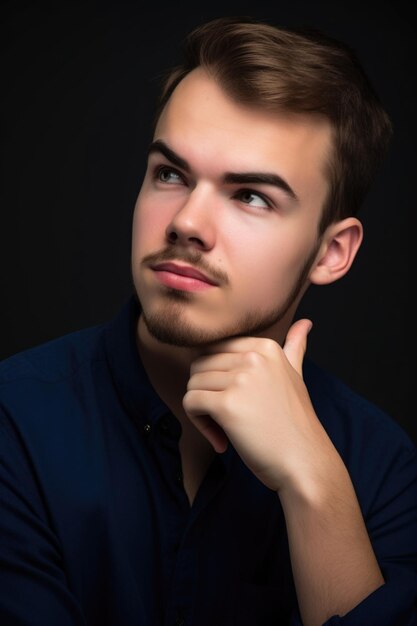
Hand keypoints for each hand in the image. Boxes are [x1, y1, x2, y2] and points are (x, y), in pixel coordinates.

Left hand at [183, 319, 335, 491]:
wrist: (304, 462)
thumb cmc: (296, 424)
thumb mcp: (297, 376)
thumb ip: (295, 347)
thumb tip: (305, 323)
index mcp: (266, 347)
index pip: (215, 349)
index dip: (216, 377)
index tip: (235, 400)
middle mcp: (253, 357)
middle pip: (200, 365)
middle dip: (206, 393)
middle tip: (226, 419)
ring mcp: (241, 379)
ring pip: (192, 383)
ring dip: (201, 411)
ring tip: (225, 430)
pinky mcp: (228, 404)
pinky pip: (190, 402)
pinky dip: (198, 423)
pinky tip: (221, 439)